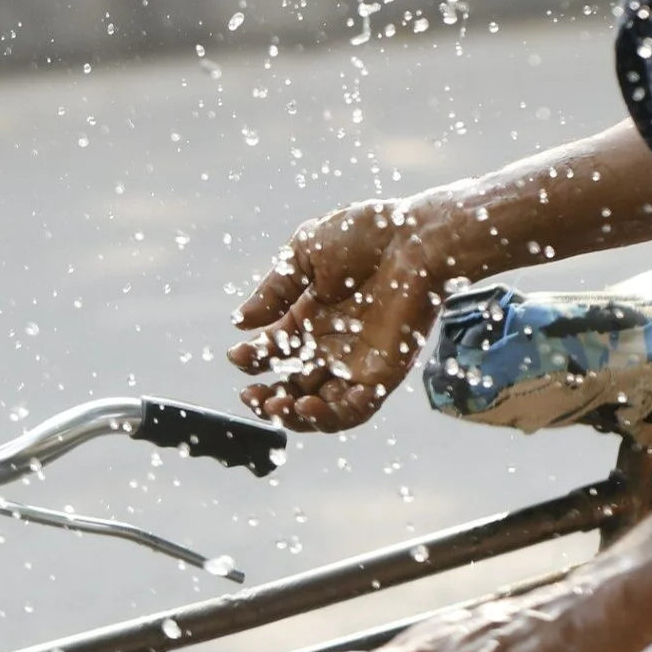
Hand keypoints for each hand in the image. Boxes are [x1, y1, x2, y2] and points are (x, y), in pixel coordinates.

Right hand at [229, 197, 448, 430]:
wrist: (413, 237)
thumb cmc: (364, 234)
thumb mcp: (305, 254)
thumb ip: (274, 291)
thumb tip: (240, 322)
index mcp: (310, 317)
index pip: (275, 352)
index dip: (253, 360)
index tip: (237, 356)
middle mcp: (331, 345)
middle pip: (293, 387)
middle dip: (267, 398)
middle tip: (250, 396)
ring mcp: (357, 362)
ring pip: (320, 407)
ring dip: (292, 416)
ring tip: (273, 406)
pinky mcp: (382, 374)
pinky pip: (354, 409)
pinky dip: (328, 417)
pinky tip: (304, 407)